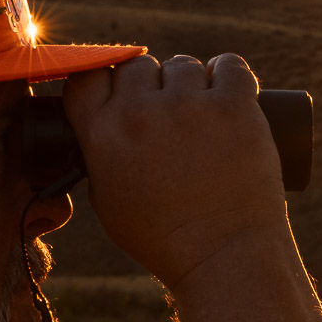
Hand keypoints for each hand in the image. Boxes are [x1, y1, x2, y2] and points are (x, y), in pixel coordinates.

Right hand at [62, 54, 287, 288]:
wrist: (223, 257)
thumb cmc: (164, 239)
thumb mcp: (108, 203)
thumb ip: (99, 157)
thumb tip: (105, 127)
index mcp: (102, 134)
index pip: (87, 76)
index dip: (106, 82)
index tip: (122, 95)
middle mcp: (140, 112)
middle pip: (137, 66)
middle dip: (151, 85)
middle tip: (169, 114)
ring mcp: (188, 105)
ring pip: (183, 65)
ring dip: (191, 83)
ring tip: (203, 114)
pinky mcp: (234, 106)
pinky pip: (229, 64)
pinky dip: (228, 73)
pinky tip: (228, 90)